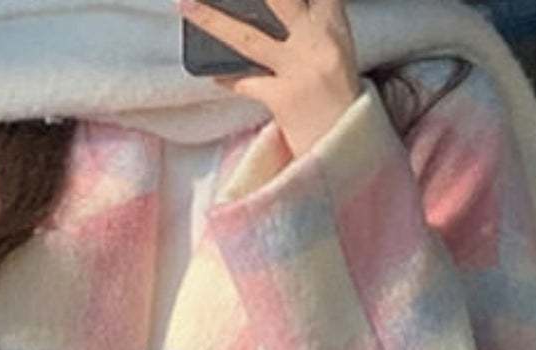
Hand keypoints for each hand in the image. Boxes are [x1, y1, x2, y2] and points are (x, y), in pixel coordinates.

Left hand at [177, 0, 362, 159]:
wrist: (350, 148)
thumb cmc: (340, 98)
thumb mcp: (337, 52)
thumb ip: (312, 24)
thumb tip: (273, 9)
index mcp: (334, 25)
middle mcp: (318, 41)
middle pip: (281, 0)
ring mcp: (299, 70)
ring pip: (248, 39)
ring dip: (212, 21)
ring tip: (185, 5)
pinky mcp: (284, 98)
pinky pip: (246, 82)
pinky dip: (227, 77)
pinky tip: (212, 72)